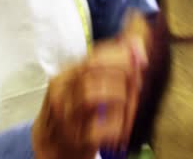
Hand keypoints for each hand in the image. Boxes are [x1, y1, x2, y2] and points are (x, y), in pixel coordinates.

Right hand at [32, 12, 150, 158]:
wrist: (51, 148)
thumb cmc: (76, 114)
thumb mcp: (87, 86)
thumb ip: (111, 65)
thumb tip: (137, 44)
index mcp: (65, 75)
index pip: (94, 55)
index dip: (121, 54)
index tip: (141, 59)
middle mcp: (61, 92)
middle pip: (94, 68)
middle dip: (123, 71)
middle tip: (138, 82)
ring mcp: (65, 116)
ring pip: (94, 93)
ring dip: (121, 97)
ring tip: (129, 106)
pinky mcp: (73, 139)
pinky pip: (98, 127)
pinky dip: (117, 126)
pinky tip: (121, 128)